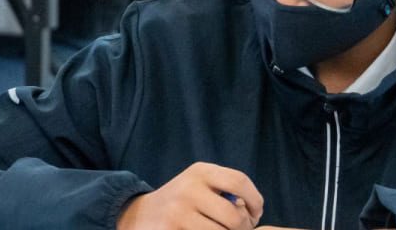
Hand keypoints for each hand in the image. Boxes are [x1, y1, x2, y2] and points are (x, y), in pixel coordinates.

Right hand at [117, 162, 263, 229]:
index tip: (256, 213)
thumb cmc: (182, 201)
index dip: (255, 200)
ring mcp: (177, 212)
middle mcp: (189, 188)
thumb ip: (226, 190)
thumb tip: (253, 211)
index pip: (239, 181)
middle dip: (244, 227)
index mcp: (201, 171)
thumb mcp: (200, 184)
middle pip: (232, 215)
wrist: (139, 215)